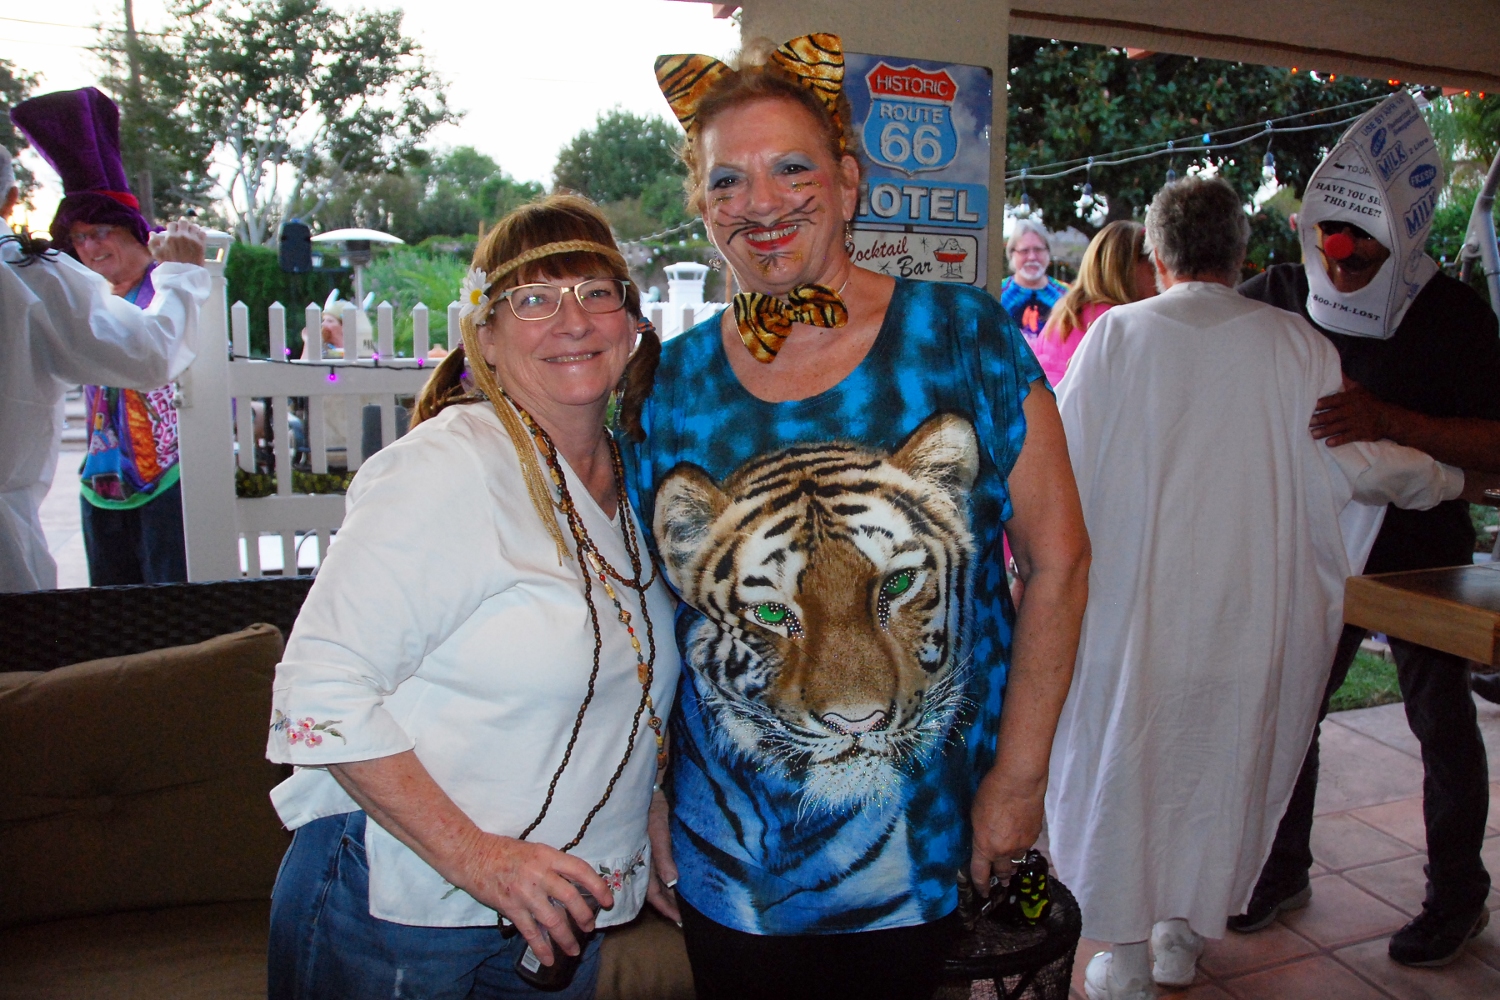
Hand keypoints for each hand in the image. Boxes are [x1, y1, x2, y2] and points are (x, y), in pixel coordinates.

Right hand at [148, 219, 207, 266]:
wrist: (183, 274)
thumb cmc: (169, 264)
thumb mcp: (156, 254)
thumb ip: (153, 242)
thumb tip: (152, 233)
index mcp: (171, 236)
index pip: (172, 224)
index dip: (172, 227)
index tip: (174, 231)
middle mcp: (182, 235)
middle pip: (183, 222)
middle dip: (182, 225)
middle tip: (183, 230)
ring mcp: (193, 239)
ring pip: (194, 226)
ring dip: (192, 228)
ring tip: (191, 233)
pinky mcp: (201, 244)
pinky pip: (202, 232)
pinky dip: (200, 233)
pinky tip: (198, 236)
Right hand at [453, 832, 612, 966]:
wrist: (472, 855)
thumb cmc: (504, 851)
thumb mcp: (535, 850)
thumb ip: (553, 865)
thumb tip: (575, 883)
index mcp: (548, 856)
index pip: (581, 870)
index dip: (598, 886)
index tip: (607, 900)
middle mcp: (539, 874)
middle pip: (571, 898)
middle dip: (584, 917)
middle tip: (590, 928)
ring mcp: (525, 892)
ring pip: (553, 920)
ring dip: (566, 938)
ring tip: (574, 949)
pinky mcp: (510, 908)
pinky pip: (530, 932)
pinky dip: (541, 947)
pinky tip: (549, 958)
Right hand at [644, 788, 680, 922]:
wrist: (649, 787)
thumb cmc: (652, 807)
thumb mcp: (658, 831)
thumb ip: (663, 856)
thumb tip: (672, 882)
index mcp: (640, 861)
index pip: (652, 893)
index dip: (665, 907)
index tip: (679, 920)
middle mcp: (642, 861)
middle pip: (654, 890)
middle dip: (668, 904)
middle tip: (684, 917)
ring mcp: (647, 854)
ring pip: (657, 881)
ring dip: (669, 893)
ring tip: (684, 905)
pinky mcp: (653, 846)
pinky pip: (660, 868)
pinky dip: (669, 878)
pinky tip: (678, 882)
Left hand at [968, 766, 1045, 896]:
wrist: (1020, 782)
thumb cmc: (991, 793)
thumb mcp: (976, 814)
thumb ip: (980, 834)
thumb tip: (985, 841)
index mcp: (985, 846)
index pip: (980, 873)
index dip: (980, 885)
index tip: (983, 893)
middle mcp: (1004, 850)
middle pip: (1002, 872)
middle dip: (1001, 878)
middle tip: (1001, 882)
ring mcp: (1022, 844)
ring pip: (1016, 859)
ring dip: (1012, 862)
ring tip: (1011, 864)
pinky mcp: (1035, 835)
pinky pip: (1027, 846)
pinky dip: (1022, 846)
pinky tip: (1021, 837)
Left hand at [1310, 379, 1396, 446]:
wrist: (1388, 418)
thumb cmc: (1369, 402)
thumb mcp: (1359, 390)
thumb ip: (1346, 381)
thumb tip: (1337, 369)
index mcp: (1350, 398)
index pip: (1334, 400)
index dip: (1323, 403)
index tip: (1312, 406)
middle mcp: (1352, 410)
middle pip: (1333, 415)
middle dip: (1319, 419)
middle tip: (1307, 422)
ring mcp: (1356, 422)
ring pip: (1337, 427)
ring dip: (1324, 431)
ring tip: (1312, 434)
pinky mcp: (1361, 433)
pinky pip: (1347, 437)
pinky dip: (1338, 440)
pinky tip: (1328, 443)